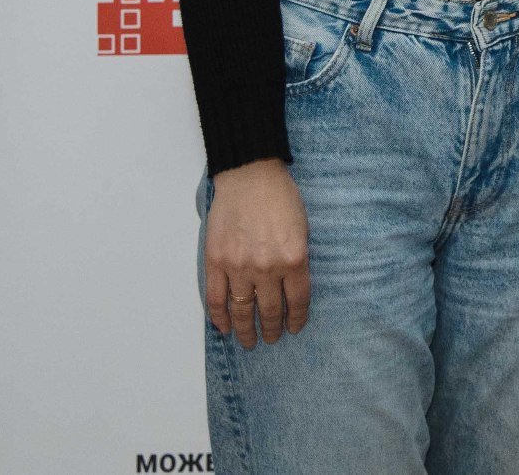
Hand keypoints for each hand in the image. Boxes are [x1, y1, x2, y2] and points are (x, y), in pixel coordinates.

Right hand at [204, 159, 310, 348]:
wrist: (250, 176)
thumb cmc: (281, 197)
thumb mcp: (303, 229)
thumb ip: (297, 260)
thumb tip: (291, 288)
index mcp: (294, 259)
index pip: (297, 301)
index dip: (296, 318)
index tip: (295, 328)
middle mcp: (267, 268)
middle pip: (270, 310)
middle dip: (272, 328)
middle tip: (272, 339)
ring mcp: (239, 266)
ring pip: (242, 309)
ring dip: (246, 329)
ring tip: (250, 341)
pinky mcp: (216, 261)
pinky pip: (216, 298)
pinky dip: (219, 317)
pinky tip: (225, 327)